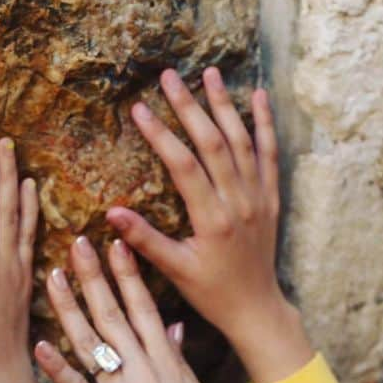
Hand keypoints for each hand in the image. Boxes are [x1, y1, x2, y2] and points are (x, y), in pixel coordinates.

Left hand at [35, 237, 232, 382]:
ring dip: (70, 308)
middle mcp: (142, 368)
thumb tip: (176, 329)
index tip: (116, 245)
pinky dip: (58, 367)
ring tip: (54, 278)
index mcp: (165, 359)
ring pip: (90, 341)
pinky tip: (39, 345)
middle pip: (112, 313)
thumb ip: (179, 358)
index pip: (143, 306)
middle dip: (94, 276)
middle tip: (77, 244)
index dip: (128, 274)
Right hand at [108, 67, 312, 382]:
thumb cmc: (211, 292)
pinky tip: (259, 98)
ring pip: (243, 142)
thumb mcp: (174, 271)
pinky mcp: (270, 198)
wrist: (256, 308)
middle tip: (169, 77)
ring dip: (225, 106)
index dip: (160, 135)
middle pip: (213, 143)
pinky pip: (269, 154)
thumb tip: (111, 213)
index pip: (183, 166)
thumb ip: (145, 240)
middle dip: (190, 107)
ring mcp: (258, 197)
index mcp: (212, 220)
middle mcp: (238, 202)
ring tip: (210, 73)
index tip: (139, 109)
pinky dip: (265, 124)